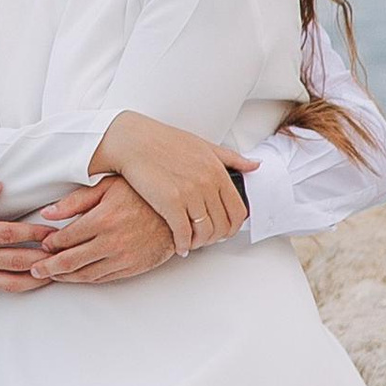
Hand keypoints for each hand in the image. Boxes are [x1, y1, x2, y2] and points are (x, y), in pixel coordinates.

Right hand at [0, 180, 52, 292]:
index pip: (6, 234)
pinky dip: (22, 284)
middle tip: (67, 250)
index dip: (32, 232)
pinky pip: (1, 288)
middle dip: (44, 255)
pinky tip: (38, 278)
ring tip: (60, 269)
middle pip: (15, 260)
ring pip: (12, 281)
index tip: (53, 228)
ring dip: (38, 276)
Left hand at [28, 176, 177, 283]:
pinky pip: (105, 278)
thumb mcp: (107, 186)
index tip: (42, 245)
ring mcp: (124, 257)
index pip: (65, 238)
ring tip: (51, 275)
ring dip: (66, 277)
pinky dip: (87, 279)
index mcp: (102, 219)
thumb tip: (47, 213)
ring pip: (86, 274)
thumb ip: (75, 201)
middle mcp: (112, 242)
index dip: (49, 244)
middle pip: (70, 261)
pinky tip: (77, 276)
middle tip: (35, 269)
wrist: (179, 212)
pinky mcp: (134, 267)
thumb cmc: (142, 194)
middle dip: (48, 267)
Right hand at [89, 114, 258, 256]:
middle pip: (223, 225)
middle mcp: (207, 184)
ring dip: (199, 243)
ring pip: (205, 232)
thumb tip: (255, 165)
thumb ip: (231, 158)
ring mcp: (189, 194)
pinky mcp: (169, 203)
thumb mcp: (203, 144)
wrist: (130, 140)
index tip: (223, 230)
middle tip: (205, 239)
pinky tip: (178, 246)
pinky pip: (183, 233)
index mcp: (218, 171)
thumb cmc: (162, 140)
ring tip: (191, 243)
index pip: (238, 211)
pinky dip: (182, 245)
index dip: (232, 227)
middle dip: (215, 238)